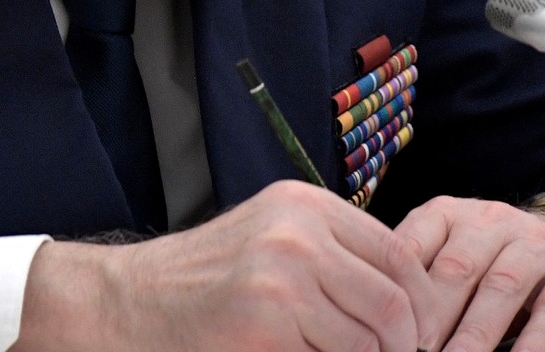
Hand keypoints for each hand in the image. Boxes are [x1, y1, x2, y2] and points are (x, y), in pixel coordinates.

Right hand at [13, 180, 436, 351]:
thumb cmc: (203, 282)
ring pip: (369, 342)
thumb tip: (411, 306)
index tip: (416, 337)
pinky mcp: (266, 326)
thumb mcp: (271, 239)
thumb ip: (334, 256)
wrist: (126, 304)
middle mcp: (299, 233)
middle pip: (394, 303)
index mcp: (305, 205)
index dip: (418, 305)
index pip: (400, 256)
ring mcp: (283, 279)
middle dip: (400, 346)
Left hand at [395, 197, 544, 351]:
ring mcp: (538, 243)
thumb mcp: (453, 265)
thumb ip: (419, 284)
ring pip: (501, 289)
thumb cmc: (494, 271)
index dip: (396, 292)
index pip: (413, 246)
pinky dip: (532, 343)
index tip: (382, 329)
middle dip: (431, 320)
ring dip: (474, 335)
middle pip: (456, 270)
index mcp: (448, 215)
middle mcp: (492, 221)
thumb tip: (374, 324)